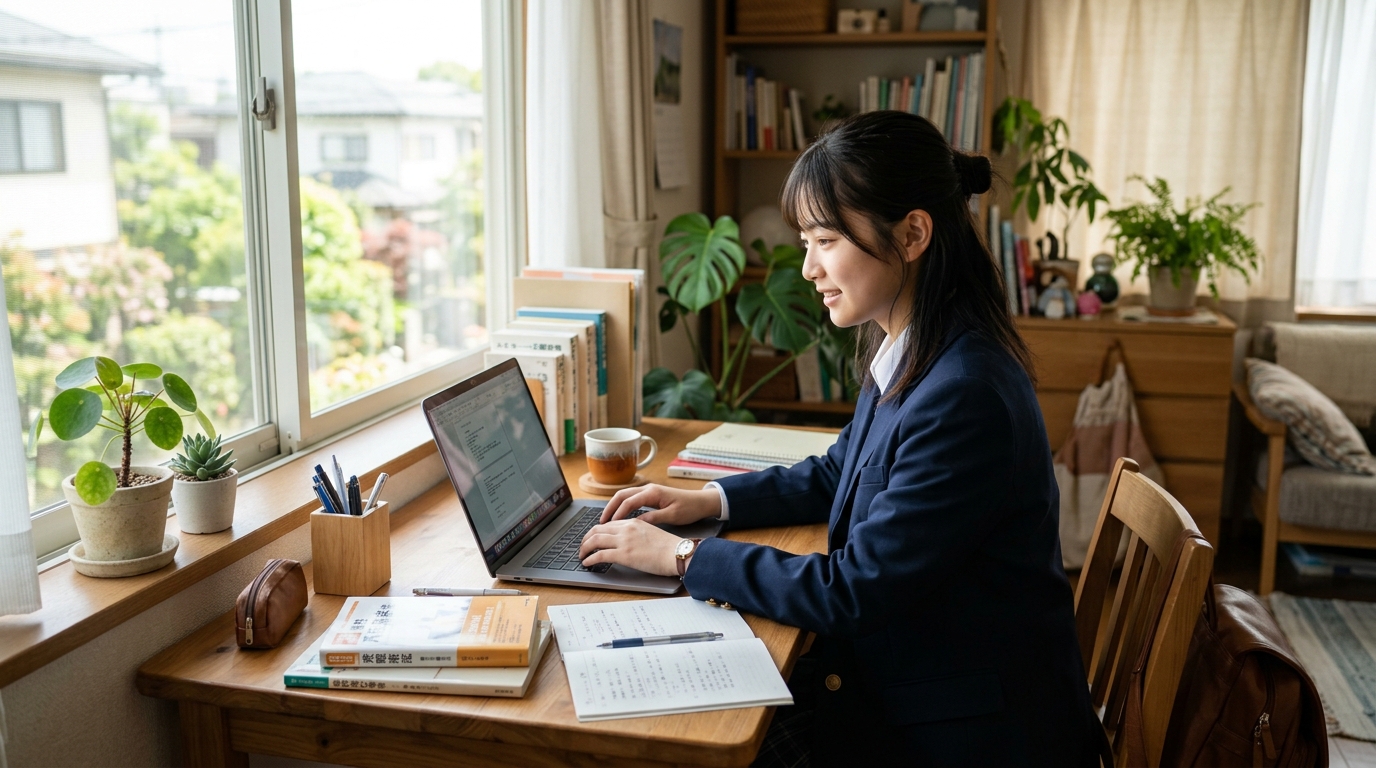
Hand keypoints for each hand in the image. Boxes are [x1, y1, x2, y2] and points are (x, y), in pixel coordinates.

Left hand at [578, 519, 683, 576]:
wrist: (676, 553)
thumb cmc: (669, 547)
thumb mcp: (651, 532)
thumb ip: (637, 534)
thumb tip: (629, 542)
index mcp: (633, 522)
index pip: (609, 524)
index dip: (597, 531)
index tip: (593, 538)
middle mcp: (626, 529)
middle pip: (597, 529)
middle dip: (586, 538)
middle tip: (583, 546)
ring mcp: (624, 541)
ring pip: (595, 540)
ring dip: (584, 548)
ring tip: (582, 555)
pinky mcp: (623, 555)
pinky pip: (599, 555)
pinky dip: (590, 559)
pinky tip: (587, 563)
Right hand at [598, 484, 720, 525]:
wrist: (702, 502)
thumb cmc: (689, 508)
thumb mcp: (672, 516)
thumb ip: (653, 518)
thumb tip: (635, 524)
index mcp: (653, 492)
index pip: (628, 501)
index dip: (617, 513)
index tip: (608, 525)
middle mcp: (648, 489)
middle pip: (622, 495)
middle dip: (610, 508)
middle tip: (600, 522)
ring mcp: (649, 491)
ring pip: (625, 496)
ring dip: (614, 506)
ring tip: (606, 521)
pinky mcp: (651, 496)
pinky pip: (631, 499)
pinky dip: (622, 506)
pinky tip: (619, 517)